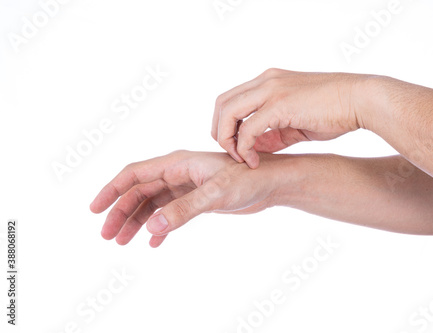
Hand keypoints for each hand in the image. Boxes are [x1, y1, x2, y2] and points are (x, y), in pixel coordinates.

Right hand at [89, 151, 289, 246]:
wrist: (272, 182)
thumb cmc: (248, 178)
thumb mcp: (215, 194)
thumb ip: (184, 210)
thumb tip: (151, 228)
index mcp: (178, 163)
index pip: (135, 174)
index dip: (112, 190)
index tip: (95, 209)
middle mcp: (178, 173)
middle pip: (139, 192)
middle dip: (121, 213)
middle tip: (108, 236)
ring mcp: (187, 186)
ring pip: (153, 204)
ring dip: (137, 222)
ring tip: (122, 242)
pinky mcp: (197, 198)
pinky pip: (170, 212)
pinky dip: (160, 226)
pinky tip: (154, 241)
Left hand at [212, 68, 369, 167]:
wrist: (361, 101)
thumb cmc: (335, 112)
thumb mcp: (296, 123)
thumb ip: (273, 133)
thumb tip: (255, 148)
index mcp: (269, 81)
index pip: (231, 99)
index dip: (226, 124)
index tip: (236, 146)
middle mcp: (266, 81)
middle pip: (222, 104)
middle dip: (219, 132)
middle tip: (232, 154)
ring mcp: (271, 90)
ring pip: (228, 112)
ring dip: (227, 139)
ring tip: (240, 159)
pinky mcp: (279, 104)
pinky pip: (247, 128)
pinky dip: (244, 147)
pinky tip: (254, 161)